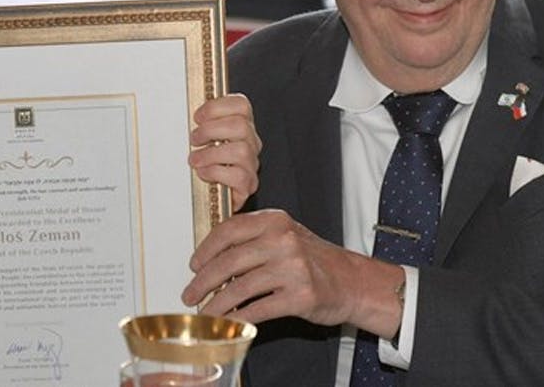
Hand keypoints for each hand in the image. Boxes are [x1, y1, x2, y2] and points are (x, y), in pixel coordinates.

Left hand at [181, 209, 404, 338]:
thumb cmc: (314, 259)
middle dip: (203, 281)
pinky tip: (228, 321)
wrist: (353, 282)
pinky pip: (258, 309)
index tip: (194, 264)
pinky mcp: (300, 296)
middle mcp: (283, 240)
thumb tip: (211, 257)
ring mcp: (293, 268)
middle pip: (229, 261)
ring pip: (240, 288)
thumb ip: (252, 239)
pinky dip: (238, 317)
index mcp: (275, 221)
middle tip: (191, 292)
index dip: (205, 249)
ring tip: (205, 312)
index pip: (228, 230)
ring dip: (216, 304)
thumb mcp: (285, 236)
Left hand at [188, 94, 260, 210]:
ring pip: (241, 151)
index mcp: (241, 125)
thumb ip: (200, 122)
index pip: (240, 105)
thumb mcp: (202, 136)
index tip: (198, 117)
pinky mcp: (247, 184)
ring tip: (195, 159)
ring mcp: (251, 163)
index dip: (217, 107)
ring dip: (211, 154)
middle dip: (211, 130)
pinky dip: (216, 172)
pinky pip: (238, 175)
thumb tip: (182, 111)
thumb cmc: (205, 162)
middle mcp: (250, 142)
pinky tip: (204, 172)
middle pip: (240, 125)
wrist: (212, 195)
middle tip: (195, 139)